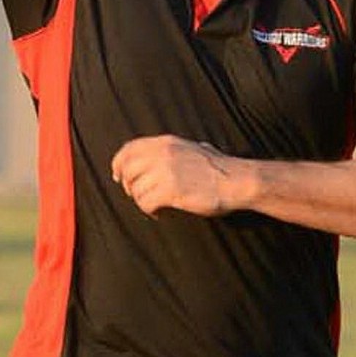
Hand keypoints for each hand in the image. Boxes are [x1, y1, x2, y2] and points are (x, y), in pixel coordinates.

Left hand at [111, 136, 248, 218]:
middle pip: (127, 170)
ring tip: (155, 207)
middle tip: (138, 196)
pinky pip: (146, 203)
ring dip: (142, 201)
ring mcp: (165, 172)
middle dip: (128, 186)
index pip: (129, 149)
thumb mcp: (194, 148)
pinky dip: (150, 211)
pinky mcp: (170, 191)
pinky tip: (161, 213)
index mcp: (166, 142)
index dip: (118, 164)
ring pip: (135, 190)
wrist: (236, 180)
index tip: (118, 177)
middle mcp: (162, 154)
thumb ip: (176, 151)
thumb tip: (168, 155)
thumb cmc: (220, 168)